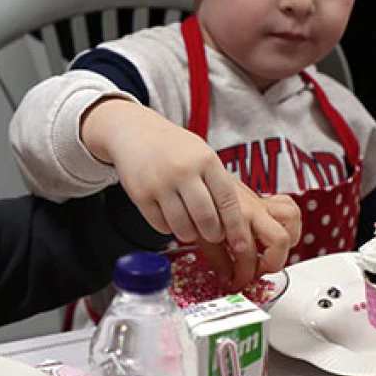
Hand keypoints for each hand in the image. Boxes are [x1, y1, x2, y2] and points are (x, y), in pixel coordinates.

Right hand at [82, 99, 269, 285]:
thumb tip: (234, 223)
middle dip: (213, 234)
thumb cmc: (174, 147)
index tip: (240, 244)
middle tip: (212, 234)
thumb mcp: (202, 155)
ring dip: (190, 234)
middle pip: (206, 219)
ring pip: (182, 227)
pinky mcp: (140, 195)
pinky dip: (169, 228)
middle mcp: (183, 171)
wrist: (135, 131)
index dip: (236, 227)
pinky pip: (161, 226)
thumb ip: (217, 183)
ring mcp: (160, 183)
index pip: (227, 201)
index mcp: (206, 160)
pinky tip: (170, 216)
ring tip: (190, 226)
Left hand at [196, 187, 301, 287]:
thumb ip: (218, 258)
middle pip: (280, 239)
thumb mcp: (203, 235)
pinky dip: (288, 222)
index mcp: (236, 220)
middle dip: (272, 263)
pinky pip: (289, 207)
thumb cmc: (199, 205)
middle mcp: (254, 211)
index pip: (249, 257)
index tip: (237, 284)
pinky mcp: (266, 200)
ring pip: (291, 218)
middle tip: (257, 272)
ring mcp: (262, 204)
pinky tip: (274, 233)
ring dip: (286, 241)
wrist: (197, 178)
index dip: (244, 277)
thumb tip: (228, 278)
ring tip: (270, 252)